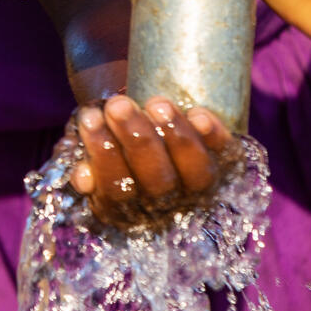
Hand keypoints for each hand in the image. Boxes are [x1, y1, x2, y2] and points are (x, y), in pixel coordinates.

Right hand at [68, 94, 229, 227]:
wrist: (147, 116)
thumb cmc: (116, 131)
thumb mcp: (95, 145)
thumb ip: (87, 158)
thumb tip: (83, 179)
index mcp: (127, 206)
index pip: (117, 192)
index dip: (104, 156)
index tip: (90, 116)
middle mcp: (166, 205)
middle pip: (157, 183)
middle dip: (137, 141)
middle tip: (118, 104)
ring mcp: (199, 188)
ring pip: (195, 174)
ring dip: (176, 138)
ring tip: (156, 103)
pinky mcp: (227, 164)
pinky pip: (226, 156)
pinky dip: (214, 137)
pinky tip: (199, 114)